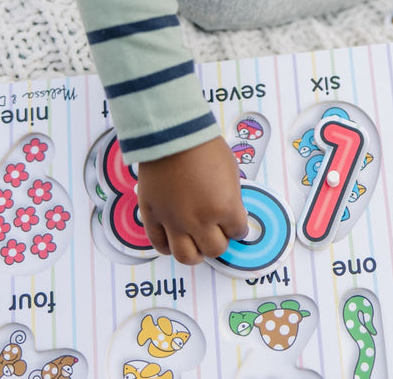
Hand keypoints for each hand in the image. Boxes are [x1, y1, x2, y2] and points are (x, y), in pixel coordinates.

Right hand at [137, 136, 248, 264]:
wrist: (172, 136)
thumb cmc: (203, 147)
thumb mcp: (231, 171)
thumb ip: (231, 197)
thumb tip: (230, 212)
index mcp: (224, 208)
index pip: (238, 231)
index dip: (238, 227)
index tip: (236, 224)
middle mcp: (200, 220)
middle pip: (215, 249)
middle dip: (220, 241)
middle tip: (218, 233)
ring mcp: (174, 221)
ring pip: (187, 257)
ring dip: (196, 253)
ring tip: (198, 243)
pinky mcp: (153, 217)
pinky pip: (160, 245)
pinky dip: (169, 247)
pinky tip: (175, 240)